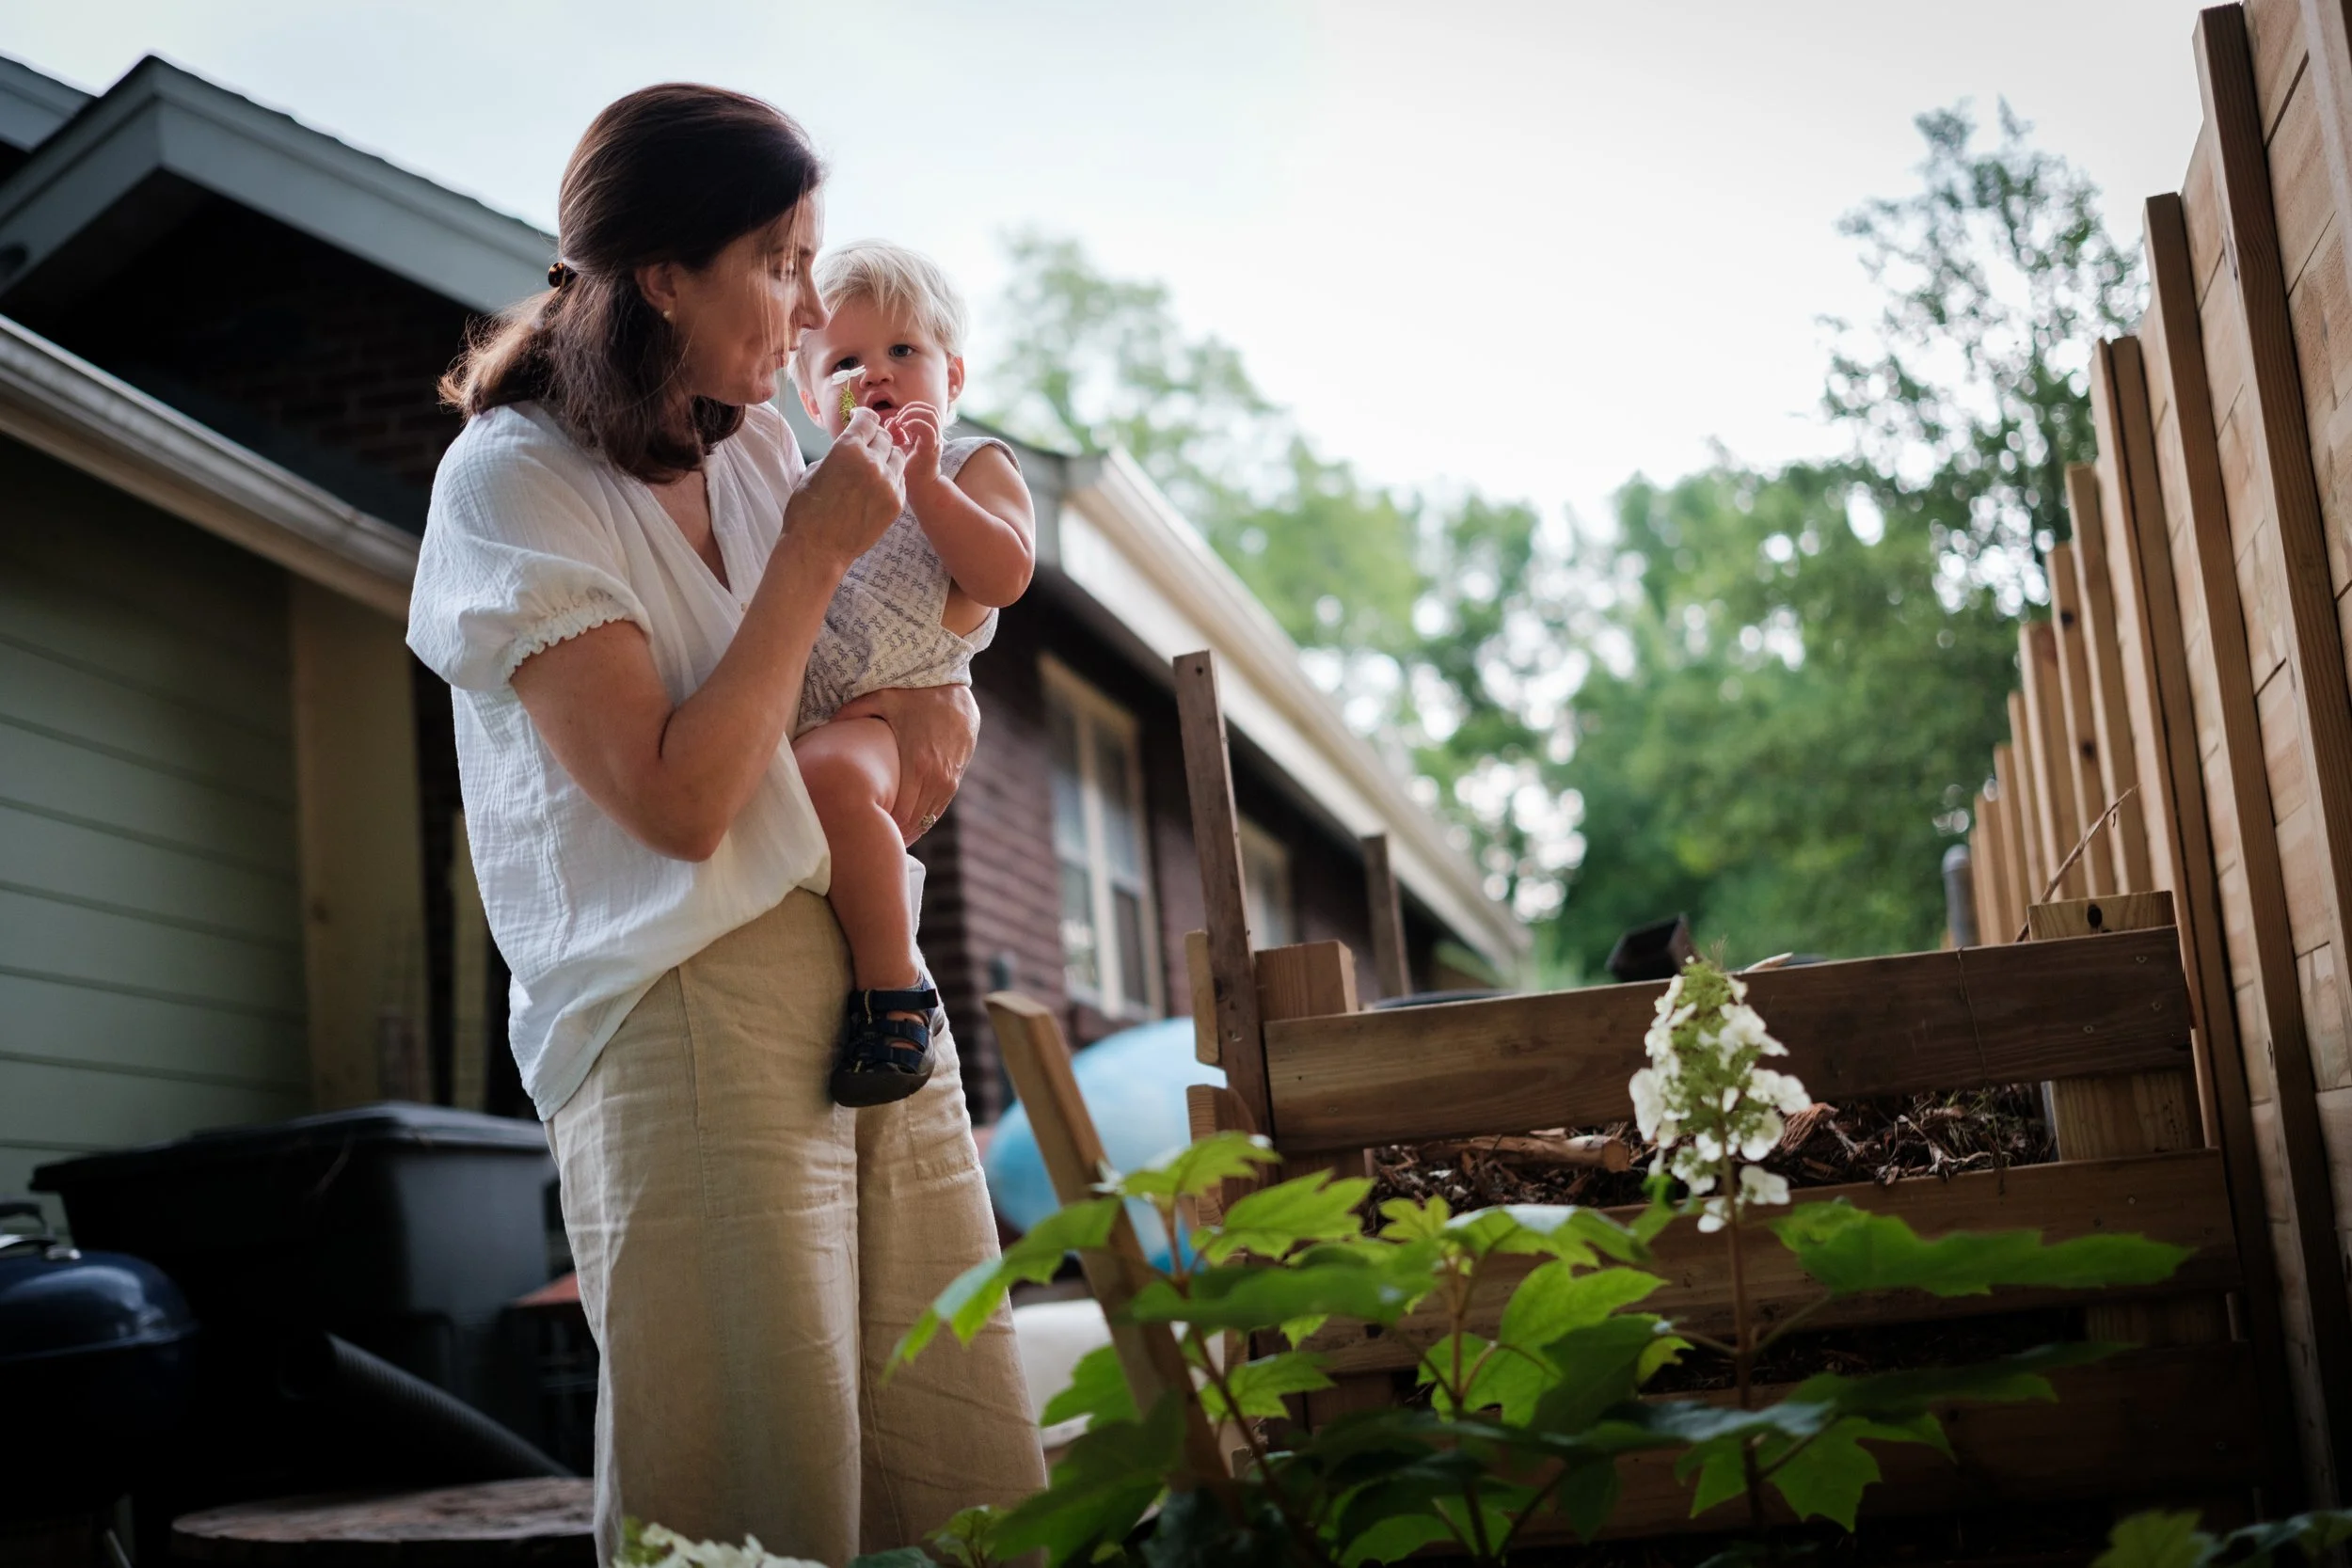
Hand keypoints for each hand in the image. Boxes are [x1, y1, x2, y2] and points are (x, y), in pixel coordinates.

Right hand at [785, 407, 905, 569]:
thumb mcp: (814, 470)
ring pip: (897, 456)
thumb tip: (850, 446)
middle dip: (874, 437)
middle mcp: (872, 462)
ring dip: (887, 456)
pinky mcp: (896, 503)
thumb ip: (838, 453)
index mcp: (848, 448)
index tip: (860, 420)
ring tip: (873, 466)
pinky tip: (877, 486)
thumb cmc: (807, 511)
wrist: (817, 549)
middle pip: (884, 437)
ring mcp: (888, 483)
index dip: (863, 417)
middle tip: (866, 445)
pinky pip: (900, 480)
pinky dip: (891, 478)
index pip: (868, 419)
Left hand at [833, 683, 978, 842]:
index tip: (866, 833)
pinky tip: (906, 825)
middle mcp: (936, 777)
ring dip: (909, 830)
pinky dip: (923, 819)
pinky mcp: (956, 777)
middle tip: (873, 843)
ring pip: (928, 819)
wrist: (953, 689)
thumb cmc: (913, 694)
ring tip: (887, 840)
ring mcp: (949, 780)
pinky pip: (939, 808)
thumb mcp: (879, 700)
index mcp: (917, 764)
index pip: (899, 813)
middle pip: (914, 822)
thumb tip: (826, 728)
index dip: (884, 827)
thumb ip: (851, 715)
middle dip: (894, 834)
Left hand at [888, 401, 944, 494]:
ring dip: (912, 415)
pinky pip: (927, 430)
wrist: (920, 490)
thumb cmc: (909, 470)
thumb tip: (892, 420)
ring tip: (901, 424)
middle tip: (899, 420)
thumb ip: (895, 431)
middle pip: (930, 409)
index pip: (925, 409)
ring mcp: (934, 442)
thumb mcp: (899, 446)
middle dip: (911, 409)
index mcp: (928, 433)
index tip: (897, 420)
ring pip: (931, 415)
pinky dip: (915, 424)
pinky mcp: (930, 449)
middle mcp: (935, 435)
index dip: (910, 409)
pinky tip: (903, 430)